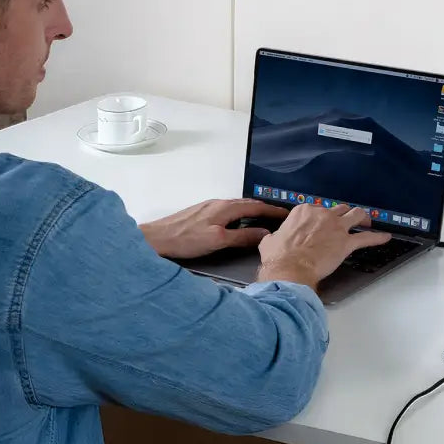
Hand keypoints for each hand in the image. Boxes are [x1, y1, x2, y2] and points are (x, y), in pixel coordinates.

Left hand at [140, 198, 288, 259]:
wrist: (157, 238)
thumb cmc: (185, 239)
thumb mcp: (218, 240)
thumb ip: (242, 237)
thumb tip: (264, 234)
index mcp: (225, 208)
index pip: (256, 207)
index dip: (272, 211)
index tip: (286, 214)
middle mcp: (218, 203)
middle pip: (247, 204)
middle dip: (265, 210)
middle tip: (279, 217)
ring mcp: (209, 207)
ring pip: (237, 207)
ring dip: (252, 212)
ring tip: (264, 221)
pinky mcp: (201, 213)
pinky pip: (228, 211)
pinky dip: (240, 215)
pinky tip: (239, 224)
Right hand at [257, 202, 391, 288]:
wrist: (290, 268)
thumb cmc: (280, 257)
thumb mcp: (270, 242)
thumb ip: (274, 237)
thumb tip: (270, 240)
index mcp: (304, 212)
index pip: (316, 210)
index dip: (320, 218)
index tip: (320, 224)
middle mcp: (322, 215)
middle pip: (339, 210)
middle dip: (343, 215)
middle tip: (346, 221)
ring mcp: (336, 228)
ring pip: (356, 216)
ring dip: (363, 218)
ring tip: (367, 222)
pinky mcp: (346, 244)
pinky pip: (366, 238)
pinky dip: (377, 238)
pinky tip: (384, 237)